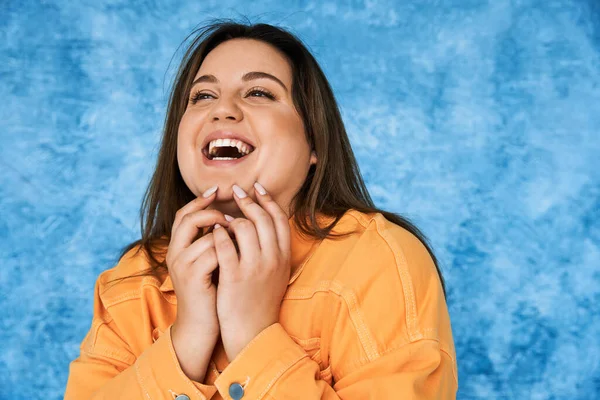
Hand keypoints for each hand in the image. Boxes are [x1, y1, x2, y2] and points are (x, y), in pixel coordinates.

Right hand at [166, 187, 230, 380]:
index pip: (183, 214)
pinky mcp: (193, 277)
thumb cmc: (211, 292)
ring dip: (226, 232)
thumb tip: (232, 217)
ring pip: (205, 235)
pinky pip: (213, 253)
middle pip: (187, 218)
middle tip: (231, 211)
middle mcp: (175, 254)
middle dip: (211, 211)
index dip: (200, 200)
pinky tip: (241, 252)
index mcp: (178, 248)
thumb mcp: (209, 263)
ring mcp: (182, 266)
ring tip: (242, 234)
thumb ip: (214, 242)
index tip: (218, 189)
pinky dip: (229, 249)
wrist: (201, 326)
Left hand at [212, 182, 290, 361]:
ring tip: (222, 217)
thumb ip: (275, 249)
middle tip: (236, 191)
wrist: (253, 330)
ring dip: (230, 217)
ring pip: (243, 227)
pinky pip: (224, 244)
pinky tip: (213, 231)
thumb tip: (266, 222)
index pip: (279, 219)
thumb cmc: (262, 300)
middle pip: (262, 218)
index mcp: (285, 256)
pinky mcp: (234, 276)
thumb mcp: (278, 273)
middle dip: (248, 200)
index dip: (268, 200)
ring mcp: (254, 267)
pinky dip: (218, 233)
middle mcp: (273, 259)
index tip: (257, 188)